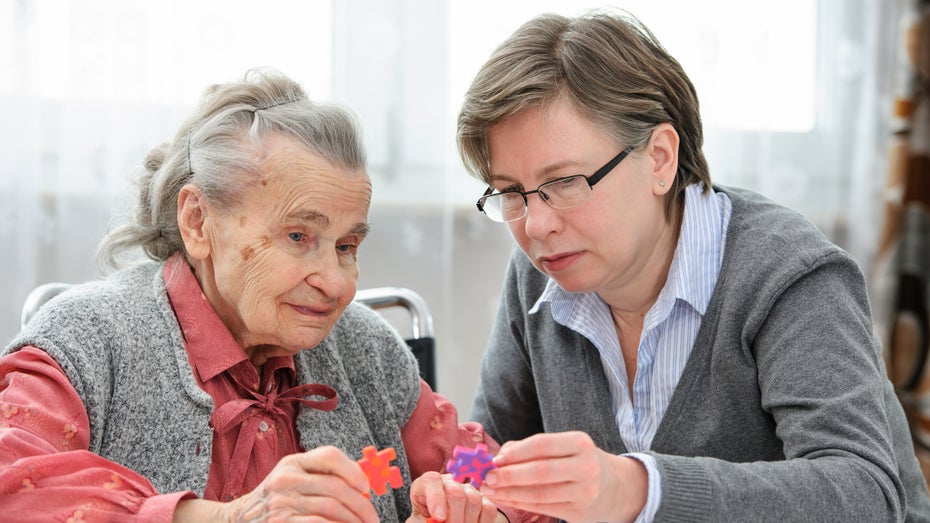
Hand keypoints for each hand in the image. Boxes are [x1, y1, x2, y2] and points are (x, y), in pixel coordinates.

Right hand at [174, 446, 377, 522]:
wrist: (238, 521)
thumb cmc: (275, 501)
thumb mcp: (292, 480)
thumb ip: (320, 477)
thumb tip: (363, 485)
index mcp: (292, 463)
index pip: (329, 456)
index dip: (354, 471)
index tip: (367, 488)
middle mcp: (285, 479)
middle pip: (336, 486)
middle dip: (361, 505)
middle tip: (373, 518)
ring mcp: (281, 503)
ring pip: (331, 508)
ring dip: (353, 520)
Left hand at [408, 471, 499, 522]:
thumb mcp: (420, 522)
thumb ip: (423, 520)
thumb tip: (438, 519)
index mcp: (426, 486)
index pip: (431, 480)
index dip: (436, 497)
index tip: (438, 517)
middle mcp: (448, 483)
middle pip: (456, 491)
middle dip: (453, 517)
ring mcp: (468, 490)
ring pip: (473, 501)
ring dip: (466, 522)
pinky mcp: (484, 500)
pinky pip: (488, 509)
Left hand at [479, 431, 646, 522]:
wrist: (615, 487)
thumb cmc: (578, 461)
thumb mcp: (564, 447)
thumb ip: (532, 448)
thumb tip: (500, 456)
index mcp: (580, 443)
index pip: (542, 445)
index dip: (516, 452)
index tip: (495, 458)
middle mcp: (586, 467)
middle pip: (541, 471)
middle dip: (509, 475)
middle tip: (487, 477)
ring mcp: (584, 492)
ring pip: (540, 493)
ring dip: (510, 492)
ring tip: (490, 489)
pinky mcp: (579, 512)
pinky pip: (543, 507)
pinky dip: (521, 502)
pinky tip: (506, 498)